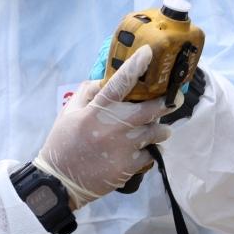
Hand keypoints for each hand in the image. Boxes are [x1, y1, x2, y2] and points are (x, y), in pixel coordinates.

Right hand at [35, 46, 171, 208]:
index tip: (149, 53)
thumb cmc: (63, 143)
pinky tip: (142, 151)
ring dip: (159, 130)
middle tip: (172, 100)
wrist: (61, 181)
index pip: (119, 83)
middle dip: (166, 103)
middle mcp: (113, 127)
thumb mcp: (68, 114)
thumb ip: (85, 93)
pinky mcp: (129, 166)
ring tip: (157, 130)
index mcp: (96, 111)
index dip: (136, 66)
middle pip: (150, 109)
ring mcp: (124, 148)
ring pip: (155, 132)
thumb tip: (104, 79)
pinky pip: (150, 154)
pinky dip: (148, 151)